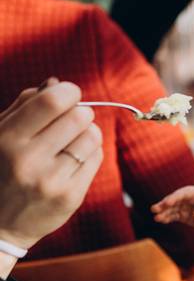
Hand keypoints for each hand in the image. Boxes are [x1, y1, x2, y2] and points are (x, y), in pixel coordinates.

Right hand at [0, 79, 102, 250]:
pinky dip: (90, 152)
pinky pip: (96, 158)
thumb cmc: (0, 169)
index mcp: (6, 139)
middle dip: (80, 112)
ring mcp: (51, 181)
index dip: (68, 92)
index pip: (51, 101)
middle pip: (79, 117)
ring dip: (88, 132)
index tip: (68, 95)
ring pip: (92, 137)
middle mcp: (28, 160)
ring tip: (73, 140)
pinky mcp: (71, 197)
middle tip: (72, 119)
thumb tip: (55, 83)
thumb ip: (24, 106)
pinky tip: (74, 158)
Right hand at [151, 185, 193, 244]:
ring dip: (164, 213)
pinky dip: (167, 218)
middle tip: (154, 209)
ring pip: (172, 209)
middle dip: (164, 204)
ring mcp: (185, 206)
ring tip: (156, 218)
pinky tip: (161, 220)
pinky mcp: (184, 215)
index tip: (167, 202)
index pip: (183, 193)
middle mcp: (189, 198)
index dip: (175, 197)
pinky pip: (174, 216)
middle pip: (174, 200)